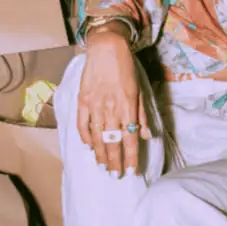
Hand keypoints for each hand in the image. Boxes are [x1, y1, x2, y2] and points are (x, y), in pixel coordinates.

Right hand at [77, 21, 150, 174]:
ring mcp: (94, 107)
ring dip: (100, 154)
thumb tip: (145, 136)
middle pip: (112, 143)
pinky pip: (82, 125)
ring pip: (97, 138)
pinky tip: (89, 147)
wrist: (107, 49)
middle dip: (114, 162)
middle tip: (115, 176)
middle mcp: (111, 110)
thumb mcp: (140, 91)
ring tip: (102, 167)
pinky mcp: (83, 101)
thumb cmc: (126, 69)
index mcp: (127, 108)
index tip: (131, 172)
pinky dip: (85, 138)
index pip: (130, 140)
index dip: (131, 158)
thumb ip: (141, 115)